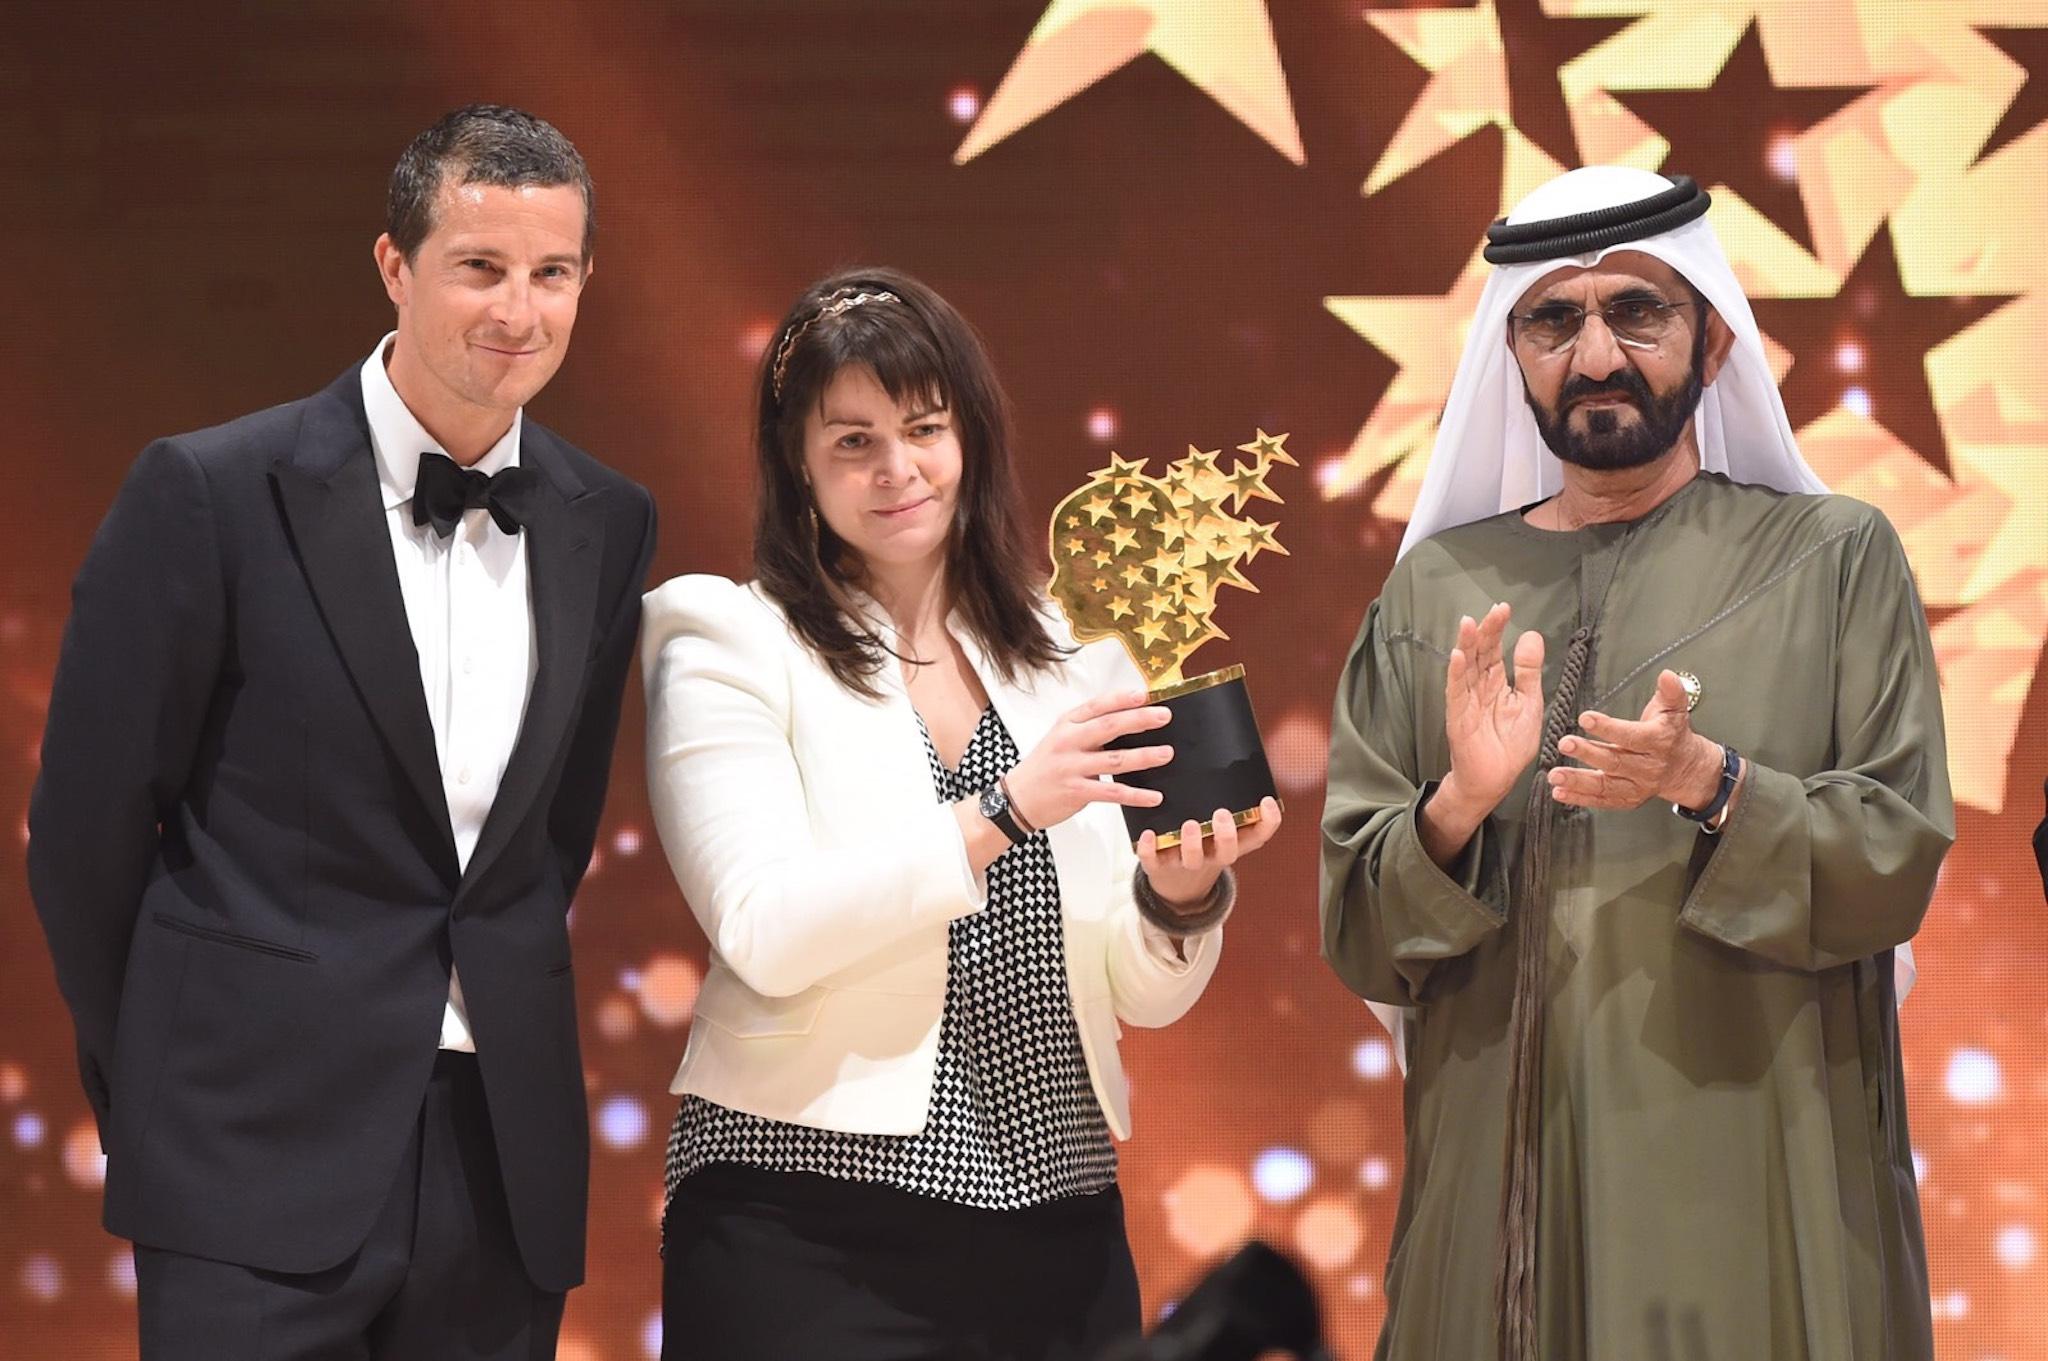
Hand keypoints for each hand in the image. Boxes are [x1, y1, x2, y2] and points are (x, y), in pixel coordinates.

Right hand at [1004, 689, 1172, 832]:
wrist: (1017, 798)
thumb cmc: (1044, 767)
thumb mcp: (1061, 738)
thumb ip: (1089, 730)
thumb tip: (1130, 721)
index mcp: (1067, 724)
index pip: (1097, 706)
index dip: (1122, 698)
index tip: (1144, 694)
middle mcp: (1069, 742)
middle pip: (1109, 726)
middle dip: (1140, 719)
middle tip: (1164, 716)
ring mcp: (1072, 767)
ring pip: (1115, 760)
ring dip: (1144, 756)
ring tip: (1166, 753)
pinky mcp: (1076, 792)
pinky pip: (1112, 793)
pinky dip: (1136, 796)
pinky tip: (1154, 797)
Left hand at [1137, 797, 1283, 908]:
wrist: (1176, 885)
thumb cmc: (1202, 845)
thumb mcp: (1218, 831)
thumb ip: (1227, 805)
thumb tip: (1235, 755)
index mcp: (1230, 845)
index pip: (1258, 837)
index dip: (1268, 822)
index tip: (1266, 801)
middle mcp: (1211, 856)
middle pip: (1227, 853)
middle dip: (1226, 835)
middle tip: (1223, 814)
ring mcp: (1185, 863)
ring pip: (1192, 859)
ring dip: (1192, 843)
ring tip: (1190, 824)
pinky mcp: (1159, 867)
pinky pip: (1153, 862)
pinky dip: (1149, 850)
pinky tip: (1147, 834)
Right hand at [1440, 602, 1545, 818]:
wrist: (1494, 780)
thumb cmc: (1510, 745)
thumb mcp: (1529, 703)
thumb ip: (1529, 672)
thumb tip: (1530, 635)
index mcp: (1496, 683)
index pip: (1495, 650)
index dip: (1498, 630)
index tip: (1504, 608)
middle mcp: (1478, 688)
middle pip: (1479, 654)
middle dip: (1485, 631)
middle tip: (1494, 610)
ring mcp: (1466, 701)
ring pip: (1464, 668)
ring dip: (1465, 646)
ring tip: (1468, 623)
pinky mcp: (1458, 718)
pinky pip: (1455, 693)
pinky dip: (1456, 675)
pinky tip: (1457, 657)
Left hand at [1548, 669, 1721, 809]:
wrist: (1686, 768)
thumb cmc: (1672, 735)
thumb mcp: (1675, 710)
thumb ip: (1671, 692)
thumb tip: (1667, 675)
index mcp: (1658, 742)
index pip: (1631, 736)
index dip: (1608, 728)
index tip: (1586, 718)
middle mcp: (1647, 767)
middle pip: (1614, 761)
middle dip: (1587, 753)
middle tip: (1565, 744)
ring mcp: (1636, 786)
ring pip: (1605, 785)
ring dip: (1578, 781)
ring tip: (1556, 774)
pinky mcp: (1627, 799)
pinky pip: (1602, 801)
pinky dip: (1580, 798)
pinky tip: (1560, 792)